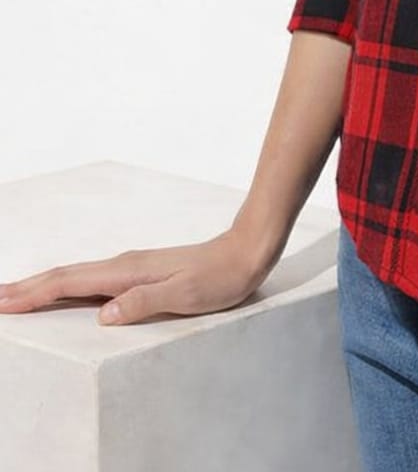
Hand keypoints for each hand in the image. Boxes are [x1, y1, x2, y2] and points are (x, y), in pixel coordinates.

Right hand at [0, 228, 272, 325]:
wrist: (246, 251)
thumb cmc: (219, 277)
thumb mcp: (185, 295)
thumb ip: (144, 302)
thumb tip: (103, 314)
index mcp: (128, 272)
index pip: (71, 283)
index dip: (36, 294)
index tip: (4, 301)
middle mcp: (124, 266)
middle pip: (66, 276)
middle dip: (29, 288)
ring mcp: (131, 268)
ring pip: (77, 277)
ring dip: (44, 286)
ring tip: (18, 294)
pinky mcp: (140, 273)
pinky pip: (92, 280)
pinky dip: (69, 286)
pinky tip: (67, 293)